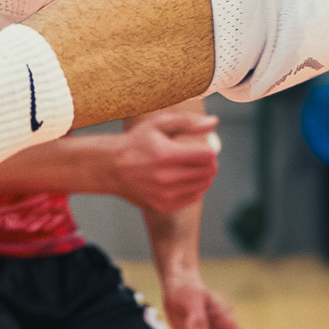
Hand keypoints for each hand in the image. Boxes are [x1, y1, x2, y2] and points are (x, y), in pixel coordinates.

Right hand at [106, 108, 224, 212]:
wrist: (114, 167)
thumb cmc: (138, 141)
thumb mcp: (159, 124)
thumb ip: (188, 122)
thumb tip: (214, 122)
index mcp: (166, 154)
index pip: (207, 154)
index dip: (211, 148)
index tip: (204, 145)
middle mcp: (166, 177)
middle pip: (208, 171)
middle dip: (210, 162)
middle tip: (200, 156)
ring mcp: (165, 195)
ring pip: (203, 185)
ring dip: (204, 174)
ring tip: (192, 165)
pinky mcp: (164, 206)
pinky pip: (194, 197)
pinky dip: (195, 187)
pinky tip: (184, 178)